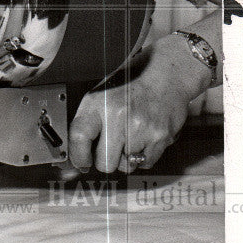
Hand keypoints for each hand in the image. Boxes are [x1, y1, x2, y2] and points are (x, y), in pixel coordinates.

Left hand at [68, 34, 212, 173]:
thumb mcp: (101, 95)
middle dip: (104, 161)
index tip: (82, 162)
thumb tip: (77, 151)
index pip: (79, 137)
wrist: (166, 75)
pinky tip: (143, 139)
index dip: (78, 156)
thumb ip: (88, 121)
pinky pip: (145, 163)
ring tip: (130, 138)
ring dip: (125, 159)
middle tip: (108, 151)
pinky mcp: (160, 137)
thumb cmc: (131, 84)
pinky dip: (142, 157)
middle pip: (104, 163)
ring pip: (126, 166)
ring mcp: (141, 129)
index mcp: (98, 103)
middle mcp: (118, 116)